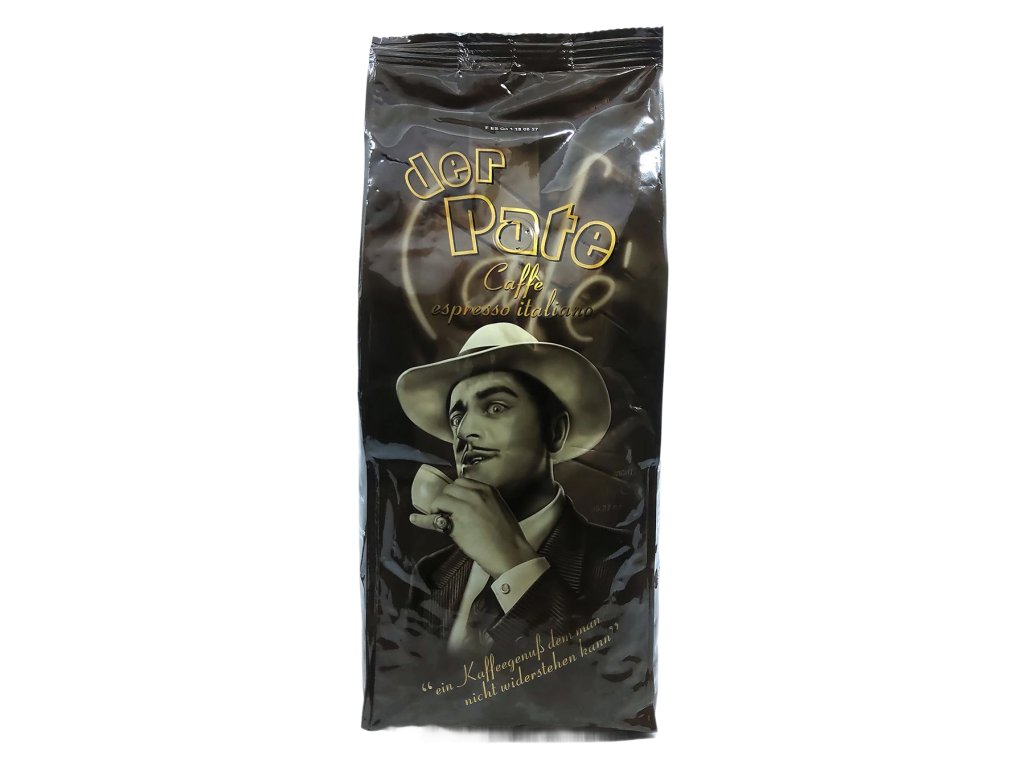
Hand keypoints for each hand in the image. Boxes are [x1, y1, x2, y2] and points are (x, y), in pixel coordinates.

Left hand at [409, 478, 537, 578]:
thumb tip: (465, 502)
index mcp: (487, 490)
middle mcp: (474, 495)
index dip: (455, 492)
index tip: (453, 501)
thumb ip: (482, 501)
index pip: (462, 482)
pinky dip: (422, 520)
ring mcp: (464, 509)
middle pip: (449, 488)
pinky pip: (433, 519)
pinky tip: (414, 519)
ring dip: (438, 508)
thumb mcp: (498, 508)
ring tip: (442, 519)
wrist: (510, 553)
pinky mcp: (455, 526)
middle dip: (446, 499)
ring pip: (440, 499)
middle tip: (447, 512)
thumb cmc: (508, 535)